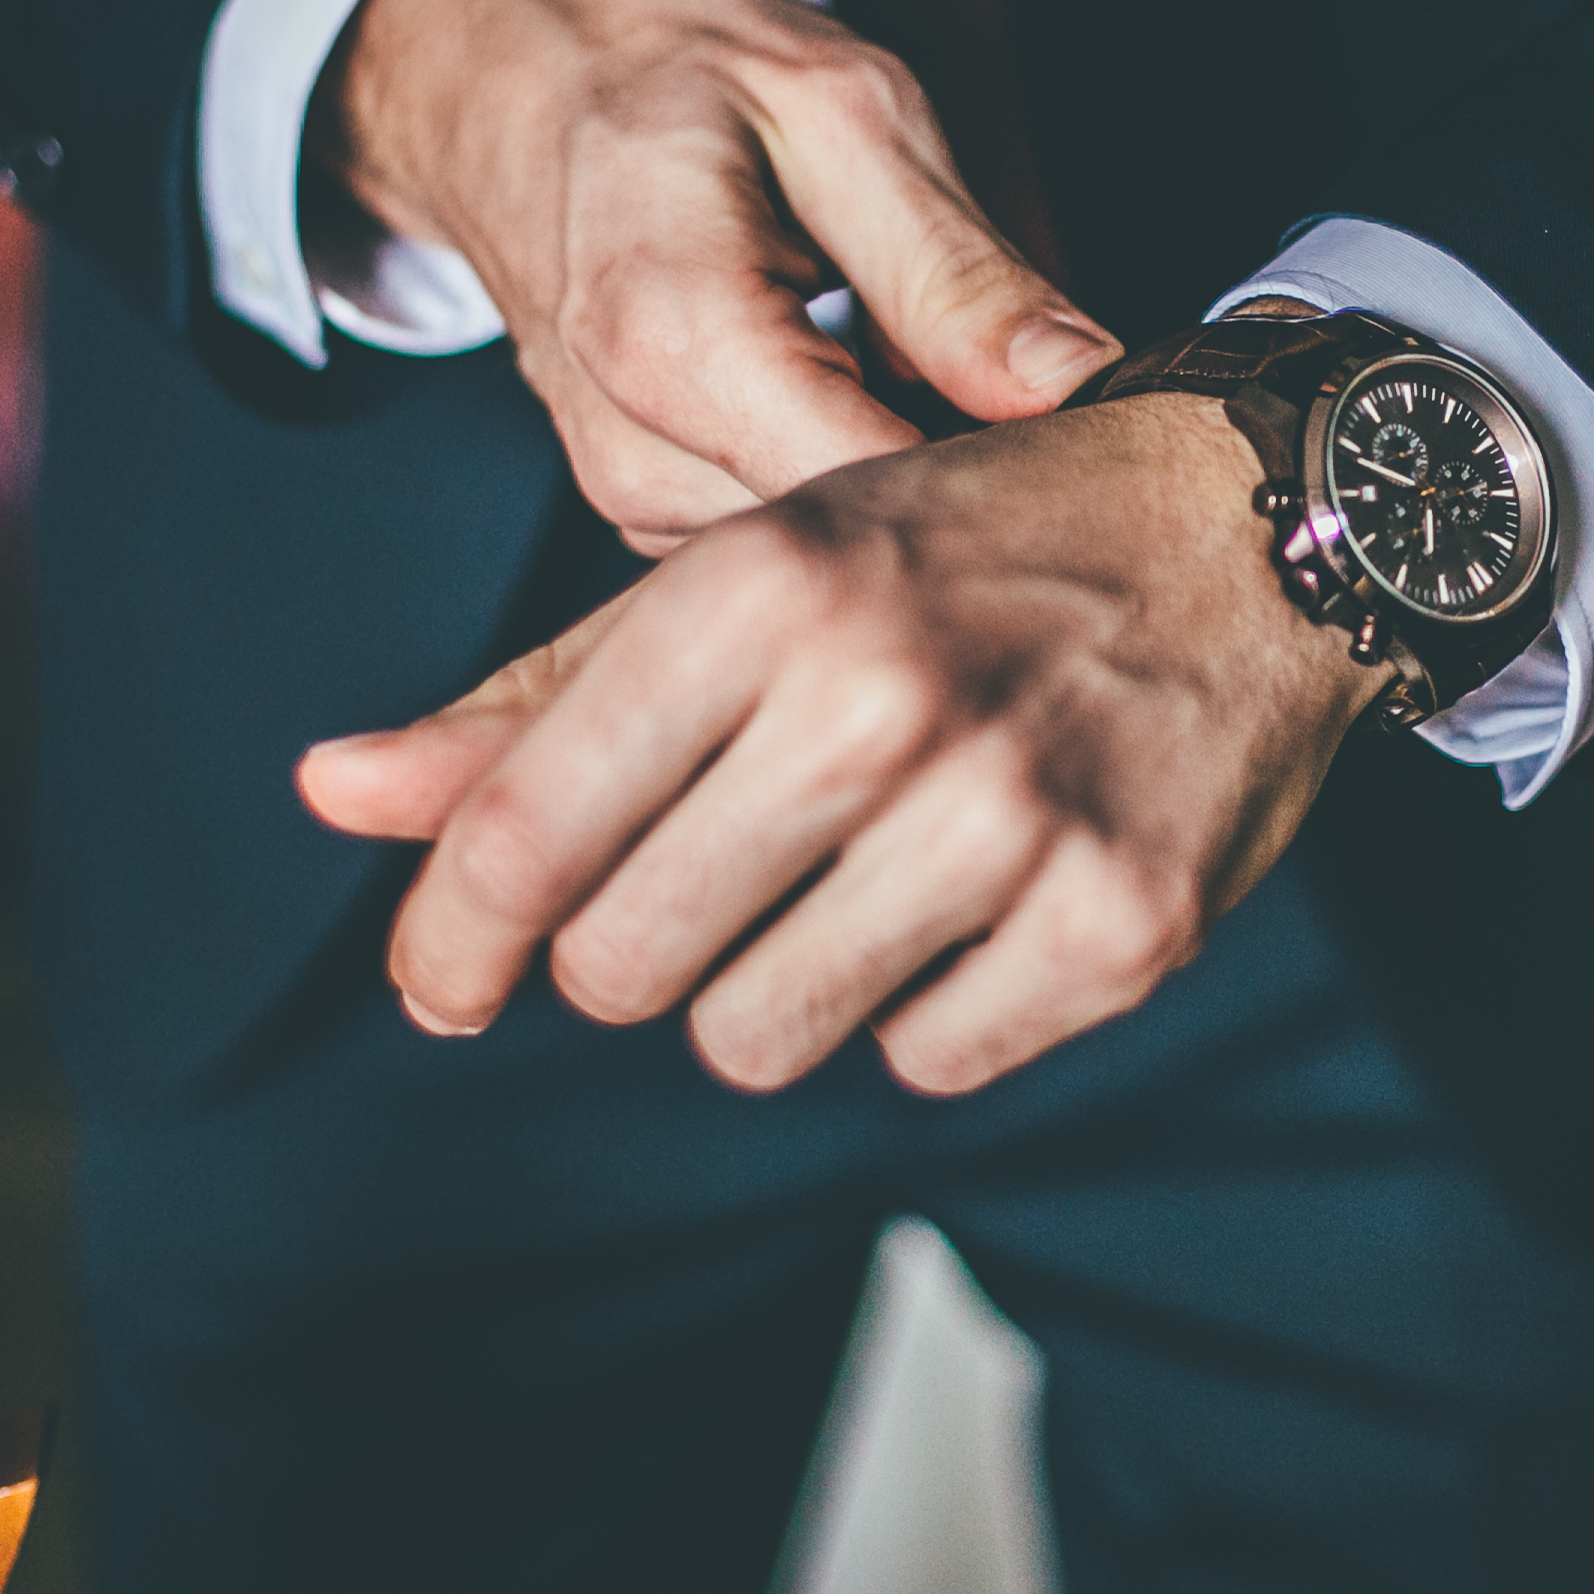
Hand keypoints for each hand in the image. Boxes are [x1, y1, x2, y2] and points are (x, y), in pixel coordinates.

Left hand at [294, 392, 1382, 1092]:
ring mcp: (1014, 817)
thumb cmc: (971, 547)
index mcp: (764, 586)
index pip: (526, 832)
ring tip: (864, 878)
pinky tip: (987, 899)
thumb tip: (331, 796)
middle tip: (722, 880)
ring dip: (784, 987)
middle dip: (640, 951)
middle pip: (626, 964)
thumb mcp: (753, 573)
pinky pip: (931, 1063)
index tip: (444, 987)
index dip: (450, 940)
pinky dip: (935, 1007)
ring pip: (764, 1036)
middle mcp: (881, 696)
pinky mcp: (1123, 922)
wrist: (1262, 531)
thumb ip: (542, 700)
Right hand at [318, 0, 1117, 550]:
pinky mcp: (653, 509)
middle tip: (1060, 393)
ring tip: (957, 372)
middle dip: (980, 488)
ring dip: (921, 483)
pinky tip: (892, 396)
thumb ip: (956, 269)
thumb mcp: (844, 110)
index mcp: (677, 343)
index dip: (1018, 478)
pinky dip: (862, 473)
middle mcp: (639, 451)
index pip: (890, 495)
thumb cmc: (664, 66)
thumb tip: (1083, 382)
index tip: (1110, 436)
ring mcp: (636, 497)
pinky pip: (792, 527)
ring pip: (836, 548)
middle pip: (866, 541)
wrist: (500, 76)